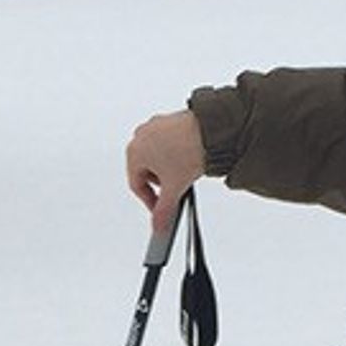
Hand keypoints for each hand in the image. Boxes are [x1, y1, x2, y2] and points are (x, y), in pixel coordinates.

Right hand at [125, 107, 206, 239]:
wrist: (212, 130)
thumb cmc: (189, 148)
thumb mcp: (174, 187)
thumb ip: (163, 210)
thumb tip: (158, 224)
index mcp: (134, 152)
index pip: (136, 185)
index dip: (149, 202)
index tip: (160, 209)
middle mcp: (140, 137)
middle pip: (145, 170)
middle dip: (159, 183)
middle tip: (174, 190)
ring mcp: (154, 127)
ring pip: (156, 157)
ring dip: (167, 169)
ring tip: (183, 172)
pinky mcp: (169, 121)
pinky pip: (166, 144)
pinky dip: (174, 154)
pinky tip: (187, 159)